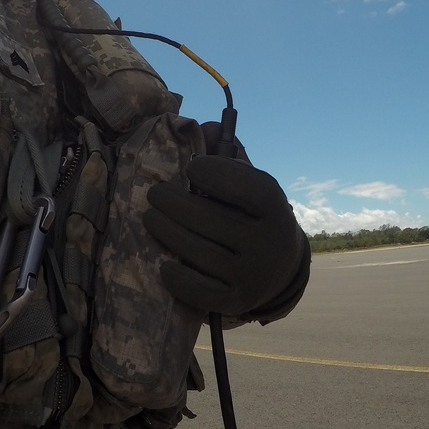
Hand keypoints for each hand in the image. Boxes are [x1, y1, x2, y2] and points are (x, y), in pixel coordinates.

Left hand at [144, 154, 304, 314]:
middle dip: (174, 203)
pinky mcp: (237, 302)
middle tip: (154, 194)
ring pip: (198, 252)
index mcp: (276, 209)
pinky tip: (163, 263)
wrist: (278, 268)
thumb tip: (208, 126)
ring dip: (165, 231)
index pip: (248, 188)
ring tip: (150, 218)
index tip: (191, 168)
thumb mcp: (250, 183)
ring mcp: (254, 277)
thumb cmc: (252, 214)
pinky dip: (176, 277)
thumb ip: (229, 153)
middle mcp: (270, 244)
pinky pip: (198, 290)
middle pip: (211, 220)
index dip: (216, 174)